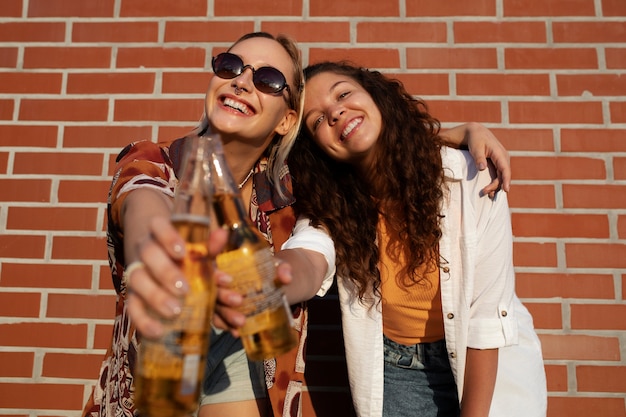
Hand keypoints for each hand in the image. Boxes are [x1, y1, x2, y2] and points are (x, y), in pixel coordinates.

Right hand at [126, 216, 228, 337]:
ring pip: (138, 281)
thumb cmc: (182, 254)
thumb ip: (209, 245)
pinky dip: (144, 322)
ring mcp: (137, 273)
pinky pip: (133, 308)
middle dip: (166, 272)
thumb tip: (222, 234)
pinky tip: (159, 332)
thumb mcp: (196, 249)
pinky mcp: (134, 296)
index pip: (159, 225)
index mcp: (160, 232)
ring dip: (156, 297)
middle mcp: (145, 250)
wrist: (157, 261)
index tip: (181, 251)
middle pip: (149, 255)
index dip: (168, 237)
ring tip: (175, 312)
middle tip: (184, 290)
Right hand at [212, 261, 292, 336]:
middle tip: (239, 301)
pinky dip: (227, 327)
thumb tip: (287, 278)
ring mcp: (218, 299)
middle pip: (213, 290)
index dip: (217, 275)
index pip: (214, 269)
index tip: (229, 280)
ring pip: (215, 308)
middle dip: (224, 296)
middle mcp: (217, 283)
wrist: (269, 283)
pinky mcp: (221, 313)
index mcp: (225, 266)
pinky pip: (219, 321)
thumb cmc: (267, 271)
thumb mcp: (274, 266)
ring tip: (241, 323)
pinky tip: (237, 332)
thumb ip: (281, 268)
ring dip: (226, 316)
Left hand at [464, 122, 510, 197]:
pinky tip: (491, 191)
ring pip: (502, 176)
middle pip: (503, 175)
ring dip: (496, 186)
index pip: (505, 169)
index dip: (506, 180)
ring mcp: (502, 161)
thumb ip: (479, 157)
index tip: (506, 190)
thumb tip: (482, 168)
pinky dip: (495, 183)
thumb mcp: (476, 147)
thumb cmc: (475, 139)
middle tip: (484, 192)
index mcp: (500, 153)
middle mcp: (504, 158)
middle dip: (496, 186)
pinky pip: (499, 175)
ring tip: (488, 194)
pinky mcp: (498, 164)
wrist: (476, 133)